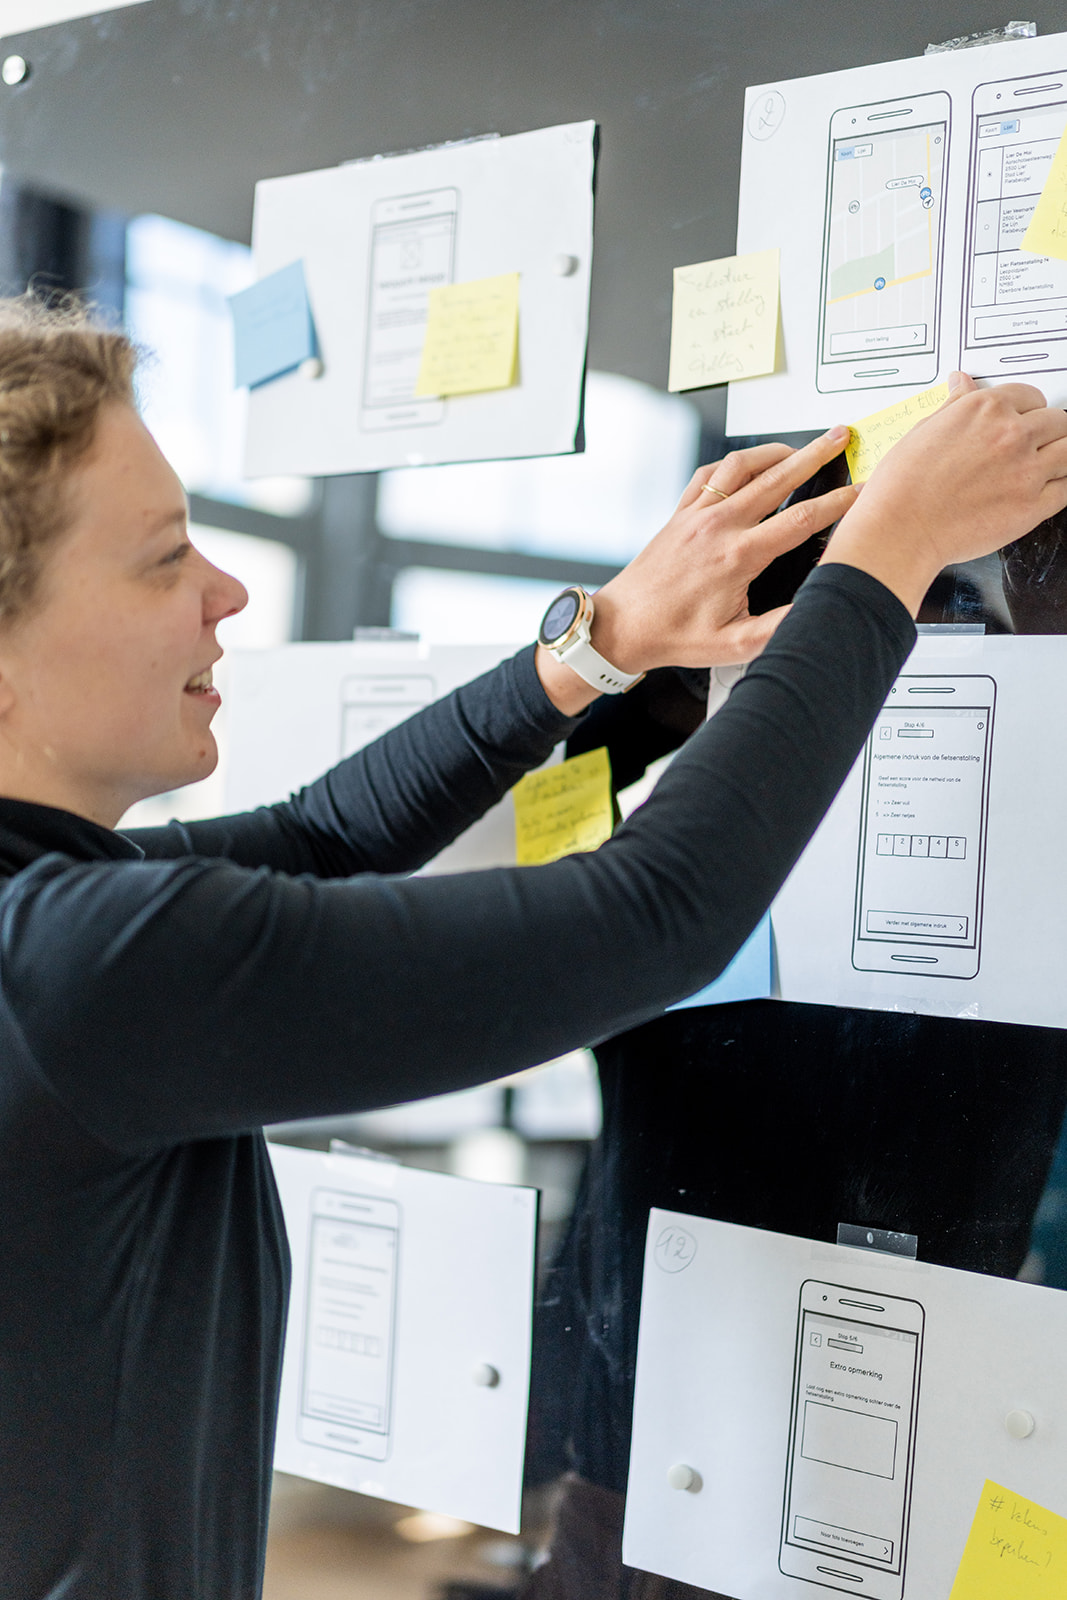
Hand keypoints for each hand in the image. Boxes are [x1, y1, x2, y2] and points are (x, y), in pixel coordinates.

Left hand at [537, 428, 858, 712]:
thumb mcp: (736, 644)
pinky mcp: (680, 514)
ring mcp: (696, 516)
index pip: (800, 520)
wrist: (625, 626)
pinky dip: (733, 464)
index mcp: (737, 557)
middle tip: (839, 437)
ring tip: (799, 446)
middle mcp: (717, 527)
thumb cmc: (674, 635)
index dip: (836, 504)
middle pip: (777, 478)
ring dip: (774, 451)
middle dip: (815, 454)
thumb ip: (781, 626)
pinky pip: (709, 475)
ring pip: (741, 467)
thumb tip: (816, 607)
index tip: (860, 492)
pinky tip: (747, 465)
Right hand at [822, 373, 1066, 614]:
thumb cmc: (902, 486)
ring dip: (1060, 456)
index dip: (1026, 410)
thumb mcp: (923, 430)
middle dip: (1047, 432)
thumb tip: (962, 384)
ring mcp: (1026, 470)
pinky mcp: (1032, 506)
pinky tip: (1048, 489)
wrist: (900, 529)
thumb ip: (954, 405)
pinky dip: (1061, 487)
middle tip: (1034, 445)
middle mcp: (1011, 434)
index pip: (1029, 396)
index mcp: (985, 409)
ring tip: (1045, 465)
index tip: (1022, 420)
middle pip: (1056, 421)